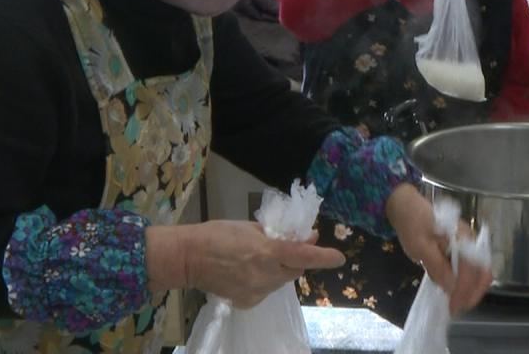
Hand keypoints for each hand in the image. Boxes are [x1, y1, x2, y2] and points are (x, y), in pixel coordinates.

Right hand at [149, 221, 345, 308]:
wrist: (188, 258)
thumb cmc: (218, 234)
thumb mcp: (250, 227)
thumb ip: (279, 235)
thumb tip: (305, 239)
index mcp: (267, 252)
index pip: (303, 256)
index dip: (324, 257)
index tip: (339, 258)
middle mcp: (266, 275)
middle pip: (295, 270)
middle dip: (296, 259)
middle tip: (288, 246)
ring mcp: (257, 291)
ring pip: (282, 281)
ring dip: (280, 270)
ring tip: (260, 258)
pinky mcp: (248, 301)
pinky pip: (267, 290)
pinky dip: (265, 281)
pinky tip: (248, 272)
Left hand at [386, 184, 493, 314]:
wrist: (406, 205)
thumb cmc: (412, 223)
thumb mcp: (420, 246)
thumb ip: (437, 266)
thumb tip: (451, 287)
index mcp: (462, 237)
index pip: (471, 269)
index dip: (464, 290)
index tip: (454, 306)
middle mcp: (470, 240)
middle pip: (483, 270)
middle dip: (473, 292)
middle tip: (457, 307)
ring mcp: (467, 243)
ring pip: (479, 270)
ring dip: (471, 289)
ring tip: (456, 302)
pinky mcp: (461, 247)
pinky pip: (470, 267)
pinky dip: (466, 281)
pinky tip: (455, 290)